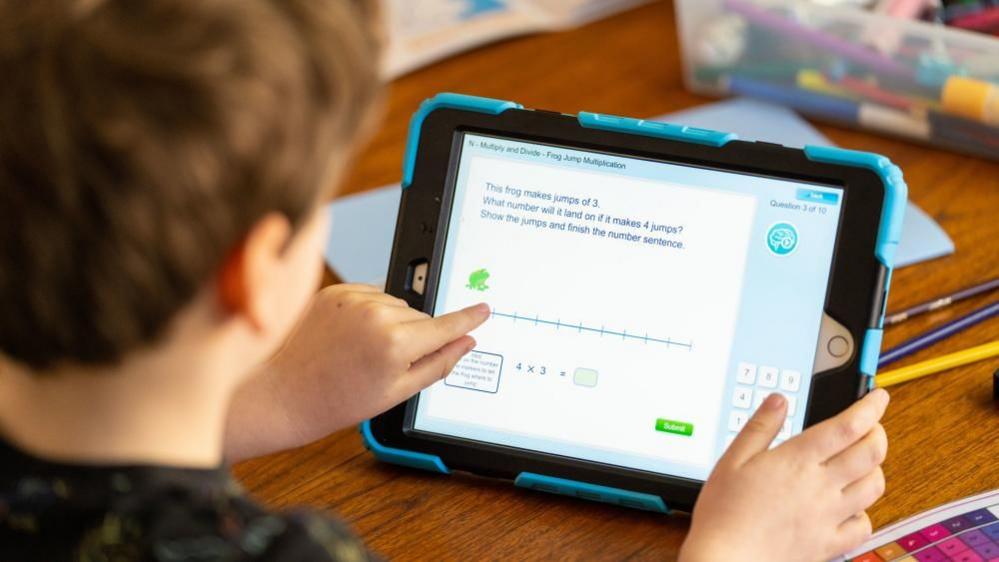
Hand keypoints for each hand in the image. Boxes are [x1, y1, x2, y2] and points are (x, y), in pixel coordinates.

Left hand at [225, 284, 488, 460]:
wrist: (280, 391)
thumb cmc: (333, 400)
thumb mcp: (395, 393)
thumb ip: (437, 365)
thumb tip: (465, 344)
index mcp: (395, 343)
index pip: (445, 325)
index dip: (467, 319)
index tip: (483, 309)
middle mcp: (377, 314)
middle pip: (420, 317)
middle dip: (415, 336)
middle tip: (388, 363)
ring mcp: (354, 299)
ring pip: (396, 305)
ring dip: (391, 322)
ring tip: (363, 351)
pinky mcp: (336, 290)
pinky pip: (370, 295)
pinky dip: (369, 311)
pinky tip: (350, 336)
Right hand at [679, 388, 889, 561]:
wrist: (726, 560)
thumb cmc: (724, 513)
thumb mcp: (732, 460)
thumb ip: (759, 428)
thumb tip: (778, 401)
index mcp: (797, 461)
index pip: (847, 426)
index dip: (870, 407)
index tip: (878, 397)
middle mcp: (821, 486)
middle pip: (870, 453)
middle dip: (879, 433)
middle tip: (873, 425)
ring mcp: (829, 516)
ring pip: (874, 487)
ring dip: (877, 468)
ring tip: (865, 460)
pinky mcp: (829, 543)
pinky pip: (864, 526)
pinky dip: (866, 511)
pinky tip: (854, 505)